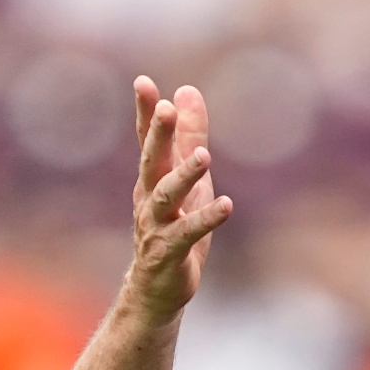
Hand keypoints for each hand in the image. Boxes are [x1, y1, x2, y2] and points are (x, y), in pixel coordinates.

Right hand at [125, 76, 232, 323]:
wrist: (157, 286)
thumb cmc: (174, 225)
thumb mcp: (189, 177)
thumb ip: (189, 136)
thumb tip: (187, 91)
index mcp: (152, 178)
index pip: (147, 141)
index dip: (144, 114)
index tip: (143, 83)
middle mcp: (149, 198)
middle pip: (152, 162)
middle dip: (158, 136)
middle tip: (165, 109)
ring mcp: (156, 226)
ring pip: (166, 197)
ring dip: (185, 175)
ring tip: (205, 155)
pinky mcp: (170, 252)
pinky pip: (188, 233)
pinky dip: (206, 219)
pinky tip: (227, 204)